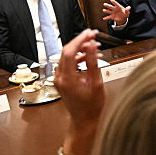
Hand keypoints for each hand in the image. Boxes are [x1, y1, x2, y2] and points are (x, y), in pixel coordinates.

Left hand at [54, 29, 103, 154]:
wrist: (84, 121)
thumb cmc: (91, 107)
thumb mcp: (96, 83)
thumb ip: (93, 63)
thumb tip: (92, 47)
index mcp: (67, 78)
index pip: (69, 52)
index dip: (80, 40)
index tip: (90, 33)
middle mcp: (60, 78)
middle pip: (66, 52)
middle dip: (80, 42)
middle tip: (93, 36)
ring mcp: (59, 79)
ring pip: (67, 56)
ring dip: (80, 49)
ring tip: (95, 46)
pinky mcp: (62, 80)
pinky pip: (68, 63)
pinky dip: (78, 57)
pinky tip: (90, 56)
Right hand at [101, 0, 130, 25]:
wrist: (123, 18)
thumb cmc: (125, 14)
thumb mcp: (127, 12)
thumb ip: (127, 10)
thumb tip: (129, 7)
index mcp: (118, 7)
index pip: (116, 4)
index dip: (114, 2)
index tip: (111, 0)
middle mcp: (114, 9)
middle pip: (111, 7)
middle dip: (108, 5)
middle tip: (104, 4)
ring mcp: (112, 13)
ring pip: (109, 11)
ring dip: (106, 11)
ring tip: (104, 10)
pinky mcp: (112, 17)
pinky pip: (108, 17)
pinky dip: (106, 18)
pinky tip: (104, 18)